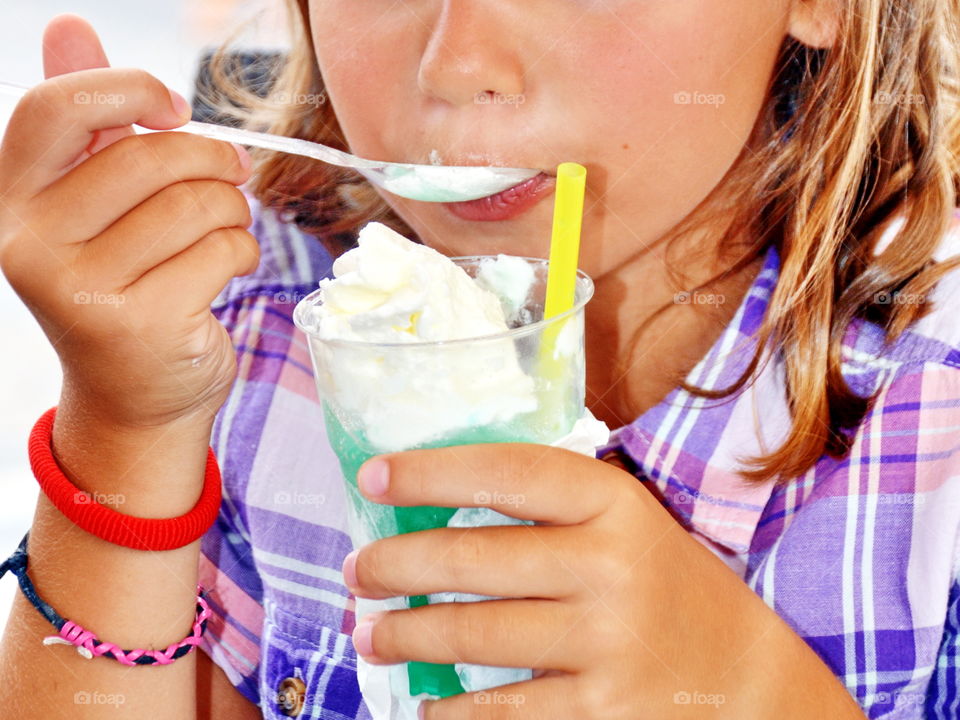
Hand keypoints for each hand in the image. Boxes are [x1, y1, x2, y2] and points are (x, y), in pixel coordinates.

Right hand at [0, 15, 256, 432]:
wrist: (134, 396)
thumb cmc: (122, 285)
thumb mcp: (92, 203)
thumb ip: (84, 120)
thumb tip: (66, 26)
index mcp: (13, 199)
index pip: (55, 108)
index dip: (128, 90)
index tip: (174, 109)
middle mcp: (31, 243)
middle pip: (150, 157)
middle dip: (212, 162)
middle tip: (231, 177)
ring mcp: (82, 289)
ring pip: (196, 204)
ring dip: (233, 211)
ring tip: (227, 227)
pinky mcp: (141, 324)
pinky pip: (222, 250)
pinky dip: (242, 251)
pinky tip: (227, 268)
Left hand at [342, 443, 865, 718]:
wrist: (745, 680)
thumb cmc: (665, 587)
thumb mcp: (623, 525)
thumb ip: (548, 511)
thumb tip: (431, 510)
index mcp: (615, 503)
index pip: (507, 472)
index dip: (430, 472)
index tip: (373, 475)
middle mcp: (611, 566)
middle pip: (473, 558)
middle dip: (396, 564)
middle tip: (357, 571)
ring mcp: (606, 643)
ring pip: (473, 635)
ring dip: (405, 635)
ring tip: (368, 632)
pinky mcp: (600, 712)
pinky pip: (501, 711)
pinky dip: (451, 709)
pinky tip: (424, 700)